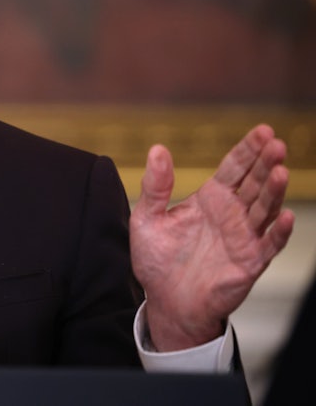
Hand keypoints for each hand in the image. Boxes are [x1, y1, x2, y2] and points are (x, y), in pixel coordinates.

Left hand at [130, 124, 293, 350]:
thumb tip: (157, 149)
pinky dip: (277, 231)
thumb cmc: (157, 260)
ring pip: (265, 209)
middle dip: (266, 163)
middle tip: (275, 143)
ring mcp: (243, 237)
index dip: (248, 150)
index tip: (262, 130)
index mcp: (210, 199)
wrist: (164, 301)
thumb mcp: (147, 218)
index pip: (235, 168)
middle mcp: (232, 214)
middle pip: (254, 183)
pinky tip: (284, 216)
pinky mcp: (249, 262)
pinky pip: (268, 244)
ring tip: (280, 170)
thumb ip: (155, 186)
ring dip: (274, 191)